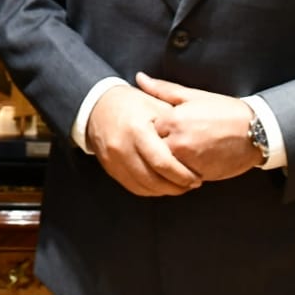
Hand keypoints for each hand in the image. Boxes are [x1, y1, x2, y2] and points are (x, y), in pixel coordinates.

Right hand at [85, 84, 200, 196]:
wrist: (98, 105)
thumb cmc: (132, 104)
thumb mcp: (155, 104)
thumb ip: (175, 123)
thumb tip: (197, 142)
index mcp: (137, 130)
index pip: (163, 163)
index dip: (182, 175)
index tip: (197, 177)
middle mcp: (123, 147)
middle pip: (154, 179)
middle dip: (177, 186)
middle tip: (192, 184)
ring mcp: (114, 160)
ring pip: (144, 187)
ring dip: (165, 190)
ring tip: (180, 186)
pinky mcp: (110, 168)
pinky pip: (133, 187)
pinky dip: (150, 190)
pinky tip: (162, 185)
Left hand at [136, 72, 262, 180]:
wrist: (255, 132)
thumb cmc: (224, 111)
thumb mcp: (193, 96)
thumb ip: (162, 89)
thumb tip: (139, 78)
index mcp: (173, 120)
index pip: (147, 128)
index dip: (154, 127)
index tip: (163, 125)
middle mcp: (178, 142)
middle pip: (153, 148)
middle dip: (159, 145)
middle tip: (176, 138)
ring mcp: (188, 161)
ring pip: (166, 165)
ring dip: (170, 160)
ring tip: (185, 149)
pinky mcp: (199, 175)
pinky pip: (180, 177)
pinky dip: (182, 171)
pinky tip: (192, 161)